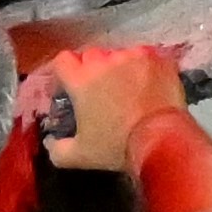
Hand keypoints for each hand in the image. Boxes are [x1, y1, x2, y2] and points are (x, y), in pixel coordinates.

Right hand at [32, 45, 160, 179]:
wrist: (162, 140)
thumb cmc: (117, 146)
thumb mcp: (81, 156)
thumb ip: (58, 150)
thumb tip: (50, 143)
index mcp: (81, 80)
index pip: (62, 61)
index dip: (62, 73)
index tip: (66, 88)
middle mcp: (104, 62)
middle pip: (90, 56)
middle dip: (91, 71)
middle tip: (98, 91)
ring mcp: (132, 56)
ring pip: (119, 55)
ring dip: (118, 68)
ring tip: (127, 87)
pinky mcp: (156, 58)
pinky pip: (144, 56)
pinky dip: (142, 67)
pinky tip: (148, 83)